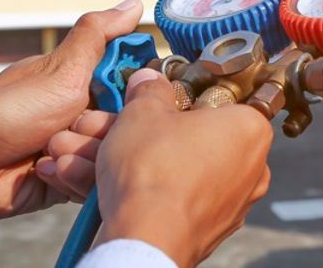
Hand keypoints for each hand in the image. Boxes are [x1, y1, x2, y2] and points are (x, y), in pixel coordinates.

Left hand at [0, 0, 142, 219]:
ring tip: (50, 153)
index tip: (125, 96)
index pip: (139, 87)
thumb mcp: (61, 68)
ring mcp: (80, 149)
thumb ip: (99, 36)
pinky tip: (45, 172)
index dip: (139, 94)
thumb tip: (134, 3)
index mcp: (90, 84)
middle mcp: (89, 115)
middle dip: (104, 129)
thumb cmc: (6, 110)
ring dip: (84, 156)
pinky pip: (95, 185)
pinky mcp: (70, 183)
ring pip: (115, 158)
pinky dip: (72, 180)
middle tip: (73, 124)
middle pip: (131, 126)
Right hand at [95, 68, 271, 266]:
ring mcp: (229, 202)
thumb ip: (149, 91)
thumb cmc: (156, 172)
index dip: (175, 98)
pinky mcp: (205, 229)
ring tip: (73, 154)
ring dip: (118, 160)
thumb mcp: (144, 112)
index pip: (216, 101)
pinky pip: (165, 198)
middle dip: (131, 133)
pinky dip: (129, 189)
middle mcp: (249, 168)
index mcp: (249, 129)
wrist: (146, 241)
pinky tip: (80, 178)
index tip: (150, 100)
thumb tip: (149, 81)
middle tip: (98, 127)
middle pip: (183, 139)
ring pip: (168, 169)